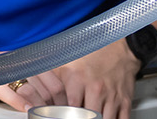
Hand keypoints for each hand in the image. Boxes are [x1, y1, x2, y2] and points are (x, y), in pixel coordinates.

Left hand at [0, 41, 138, 118]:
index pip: (66, 109)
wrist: (122, 45)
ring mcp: (111, 96)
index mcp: (77, 79)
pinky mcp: (125, 100)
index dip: (61, 116)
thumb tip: (32, 84)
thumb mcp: (66, 61)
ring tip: (88, 118)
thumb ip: (51, 76)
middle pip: (86, 117)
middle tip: (73, 117)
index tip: (56, 116)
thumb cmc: (93, 52)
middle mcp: (95, 89)